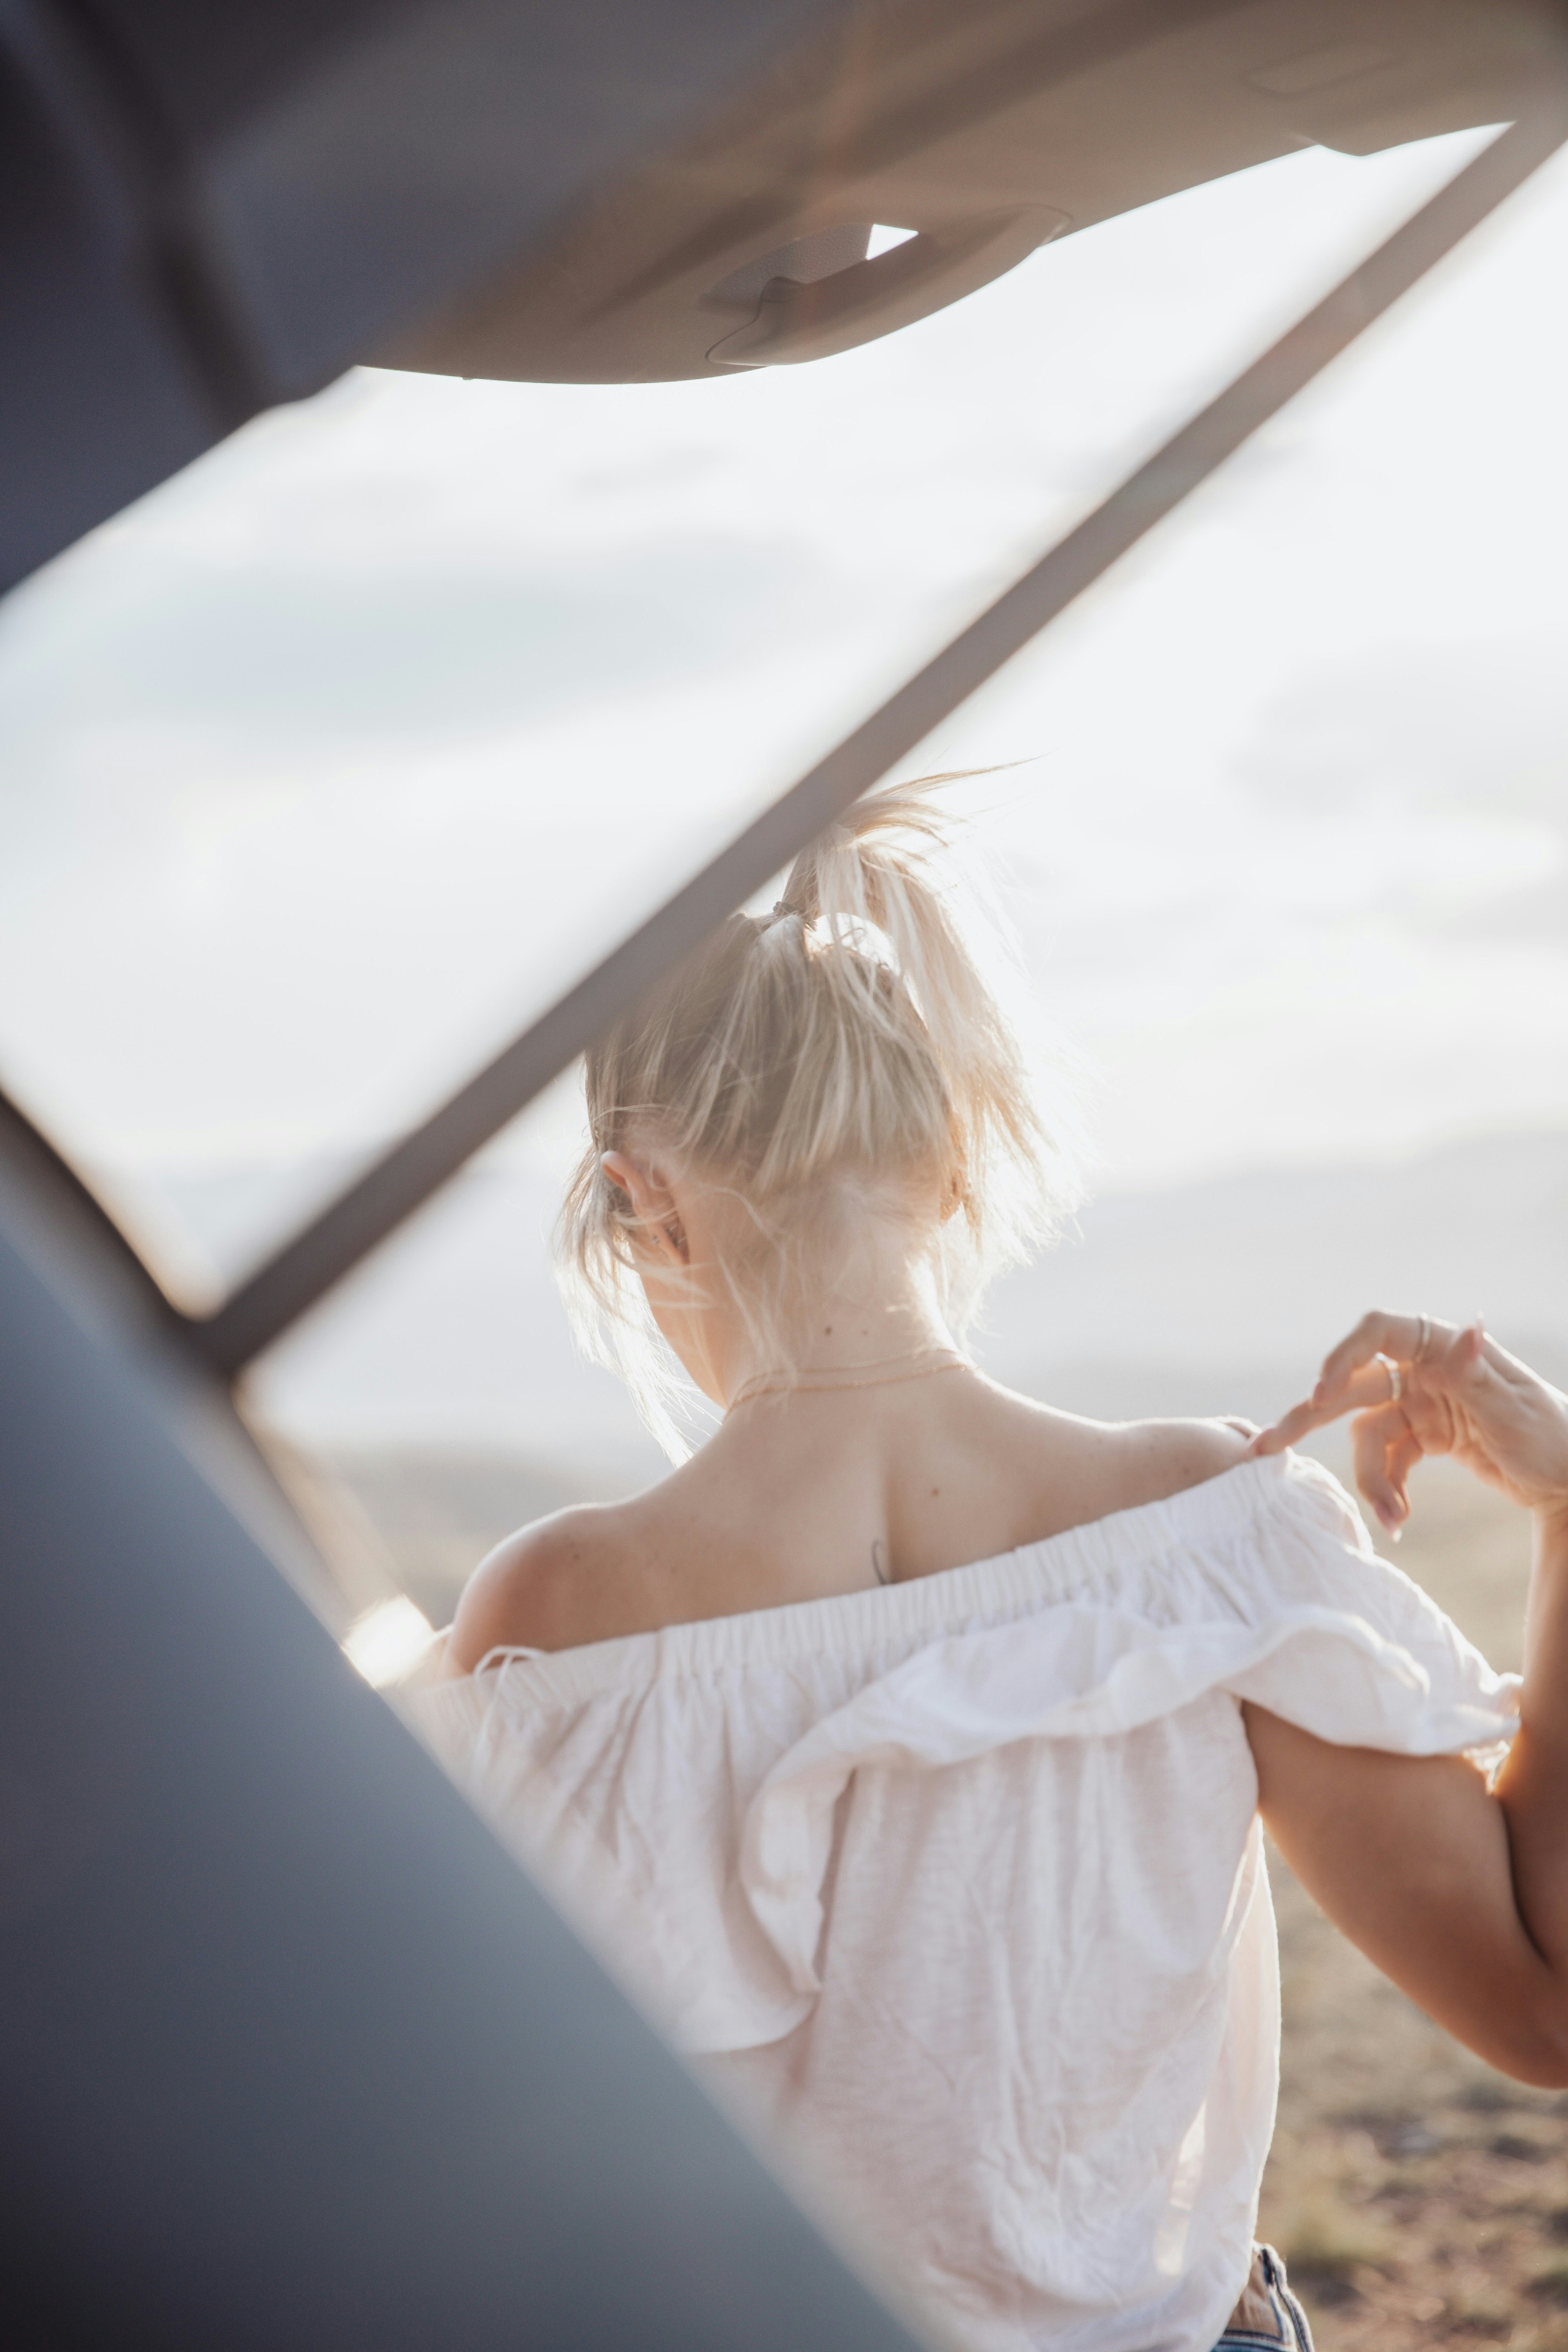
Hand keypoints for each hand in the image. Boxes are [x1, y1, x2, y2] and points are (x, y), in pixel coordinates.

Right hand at [1251, 1312, 1567, 1535]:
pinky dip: (1387, 1489)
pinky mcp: (1423, 1438)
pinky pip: (1387, 1462)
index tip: (1322, 1391)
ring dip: (1370, 1478)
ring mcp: (1420, 1405)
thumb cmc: (1554, 1437)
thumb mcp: (1515, 1411)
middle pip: (1353, 1385)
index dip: (1344, 1355)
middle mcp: (1425, 1370)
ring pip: (1366, 1435)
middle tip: (1265, 1446)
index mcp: (1446, 1348)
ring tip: (1391, 1518)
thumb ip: (1478, 1374)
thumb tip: (1468, 1331)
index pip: (1380, 1333)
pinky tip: (1398, 1518)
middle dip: (1309, 1417)